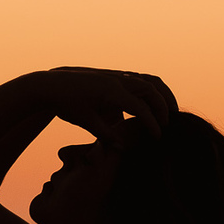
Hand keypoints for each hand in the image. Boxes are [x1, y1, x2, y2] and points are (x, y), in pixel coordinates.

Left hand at [44, 68, 177, 138]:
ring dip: (162, 95)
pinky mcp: (116, 76)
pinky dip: (152, 91)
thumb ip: (105, 134)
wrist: (52, 84)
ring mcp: (117, 76)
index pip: (139, 108)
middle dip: (164, 107)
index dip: (151, 123)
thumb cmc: (67, 104)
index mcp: (109, 91)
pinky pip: (141, 80)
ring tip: (170, 112)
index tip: (158, 137)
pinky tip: (154, 106)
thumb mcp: (85, 121)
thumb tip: (123, 147)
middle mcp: (117, 80)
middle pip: (151, 90)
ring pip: (149, 81)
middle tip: (169, 125)